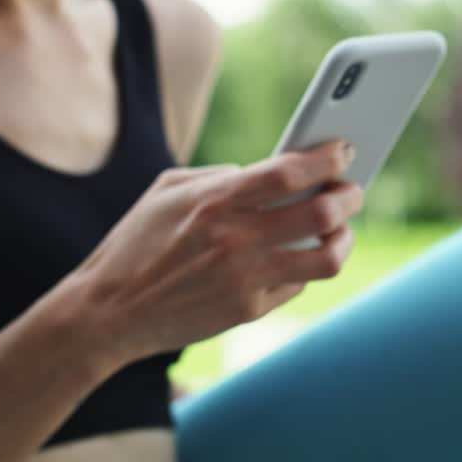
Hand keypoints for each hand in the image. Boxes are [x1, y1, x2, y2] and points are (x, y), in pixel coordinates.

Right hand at [69, 140, 362, 368]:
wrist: (109, 312)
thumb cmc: (136, 243)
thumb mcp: (166, 191)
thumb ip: (218, 176)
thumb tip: (268, 173)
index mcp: (213, 201)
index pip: (288, 172)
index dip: (326, 158)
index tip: (344, 149)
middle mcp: (235, 240)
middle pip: (320, 214)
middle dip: (349, 196)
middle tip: (352, 189)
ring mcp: (246, 280)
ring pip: (326, 258)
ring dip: (344, 238)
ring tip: (340, 228)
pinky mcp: (249, 311)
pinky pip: (299, 284)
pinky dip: (307, 266)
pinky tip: (302, 254)